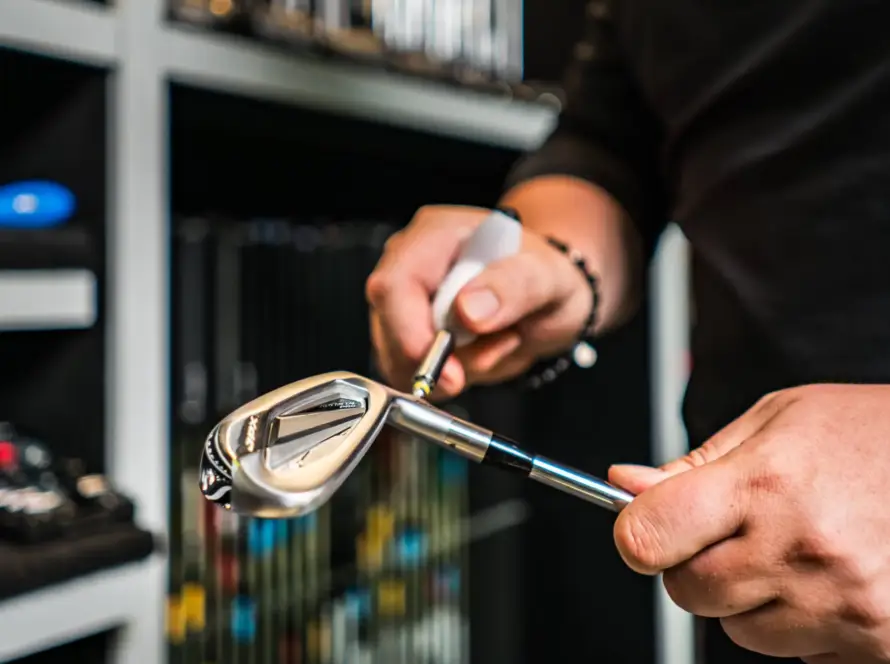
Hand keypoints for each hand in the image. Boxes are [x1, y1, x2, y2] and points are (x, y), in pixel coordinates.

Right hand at [365, 205, 590, 397]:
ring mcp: (405, 304)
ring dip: (458, 367)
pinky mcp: (409, 336)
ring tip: (499, 339)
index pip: (393, 287)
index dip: (411, 335)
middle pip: (389, 330)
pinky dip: (456, 375)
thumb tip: (466, 310)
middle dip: (442, 358)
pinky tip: (484, 350)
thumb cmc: (544, 276)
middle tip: (497, 348)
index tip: (450, 372)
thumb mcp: (547, 276)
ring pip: (401, 360)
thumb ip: (512, 286)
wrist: (548, 298)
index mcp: (433, 237)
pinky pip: (416, 374)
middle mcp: (409, 267)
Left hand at [609, 384, 889, 662]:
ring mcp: (845, 604)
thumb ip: (695, 463)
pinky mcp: (878, 643)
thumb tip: (625, 484)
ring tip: (797, 549)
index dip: (634, 533)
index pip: (650, 536)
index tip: (641, 528)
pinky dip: (802, 623)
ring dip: (750, 599)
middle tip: (736, 531)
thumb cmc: (870, 434)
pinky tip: (831, 577)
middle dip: (693, 565)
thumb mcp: (777, 420)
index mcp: (767, 484)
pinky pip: (799, 654)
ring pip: (740, 631)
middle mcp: (803, 549)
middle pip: (688, 591)